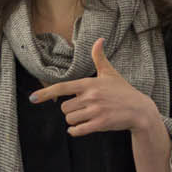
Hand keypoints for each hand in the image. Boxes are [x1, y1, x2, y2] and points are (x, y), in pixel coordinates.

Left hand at [30, 38, 158, 137]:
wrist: (140, 110)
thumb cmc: (123, 91)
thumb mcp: (110, 73)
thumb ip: (99, 58)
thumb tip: (99, 39)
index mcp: (89, 83)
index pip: (62, 88)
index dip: (45, 93)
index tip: (32, 98)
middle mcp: (90, 97)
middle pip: (63, 108)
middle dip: (70, 110)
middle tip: (82, 108)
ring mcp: (95, 111)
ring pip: (69, 119)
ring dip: (73, 121)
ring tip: (85, 117)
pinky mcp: (100, 124)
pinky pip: (77, 130)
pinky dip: (75, 131)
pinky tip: (79, 128)